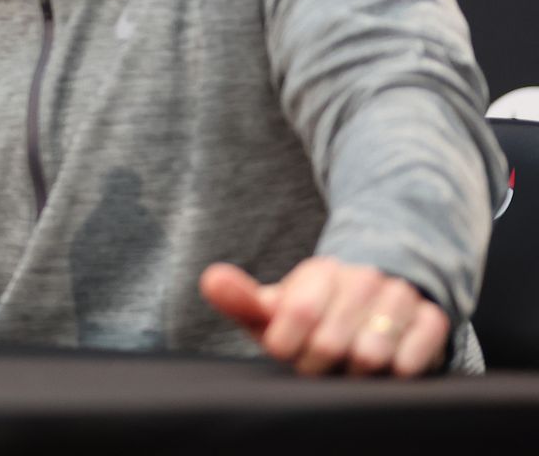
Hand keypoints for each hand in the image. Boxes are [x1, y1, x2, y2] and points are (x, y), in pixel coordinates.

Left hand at [201, 257, 448, 375]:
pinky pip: (414, 356)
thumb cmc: (317, 313)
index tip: (287, 351)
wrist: (380, 301)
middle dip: (319, 364)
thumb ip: (242, 298)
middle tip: (319, 363)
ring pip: (372, 354)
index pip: (297, 312)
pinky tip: (387, 366)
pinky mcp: (433, 320)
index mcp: (320, 272)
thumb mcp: (278, 306)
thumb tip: (209, 279)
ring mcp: (401, 297)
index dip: (288, 344)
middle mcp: (363, 279)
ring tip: (350, 365)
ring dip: (356, 372)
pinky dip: (397, 369)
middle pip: (331, 342)